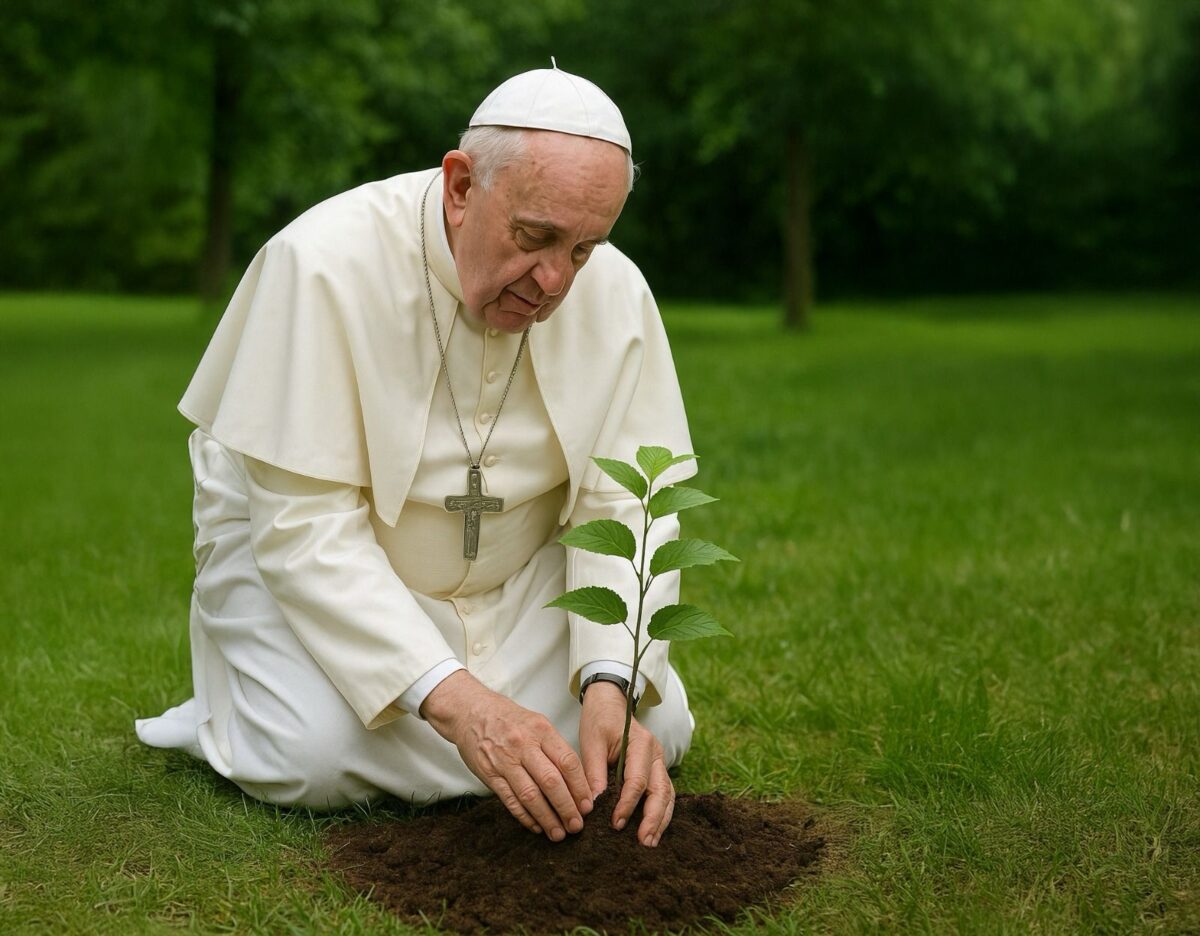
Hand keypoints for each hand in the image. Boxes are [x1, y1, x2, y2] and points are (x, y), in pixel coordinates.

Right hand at [422, 670, 592, 840]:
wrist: (471, 711)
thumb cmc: (509, 718)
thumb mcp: (536, 723)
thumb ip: (555, 748)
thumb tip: (577, 781)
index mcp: (540, 730)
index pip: (567, 761)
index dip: (580, 787)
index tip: (588, 805)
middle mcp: (523, 745)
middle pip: (551, 782)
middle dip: (567, 807)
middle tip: (576, 825)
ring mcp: (504, 760)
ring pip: (530, 795)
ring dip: (546, 818)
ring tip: (558, 833)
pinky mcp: (489, 774)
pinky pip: (509, 800)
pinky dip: (524, 816)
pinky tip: (535, 826)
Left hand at [579, 680, 674, 846]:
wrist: (610, 704)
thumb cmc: (599, 721)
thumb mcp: (591, 742)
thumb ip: (594, 772)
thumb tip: (594, 805)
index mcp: (641, 743)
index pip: (638, 780)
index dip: (627, 804)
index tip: (615, 824)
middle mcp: (656, 754)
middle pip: (661, 791)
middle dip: (653, 819)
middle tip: (643, 842)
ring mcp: (660, 762)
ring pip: (668, 795)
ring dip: (661, 820)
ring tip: (650, 842)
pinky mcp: (657, 770)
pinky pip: (664, 794)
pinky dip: (661, 813)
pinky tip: (653, 831)